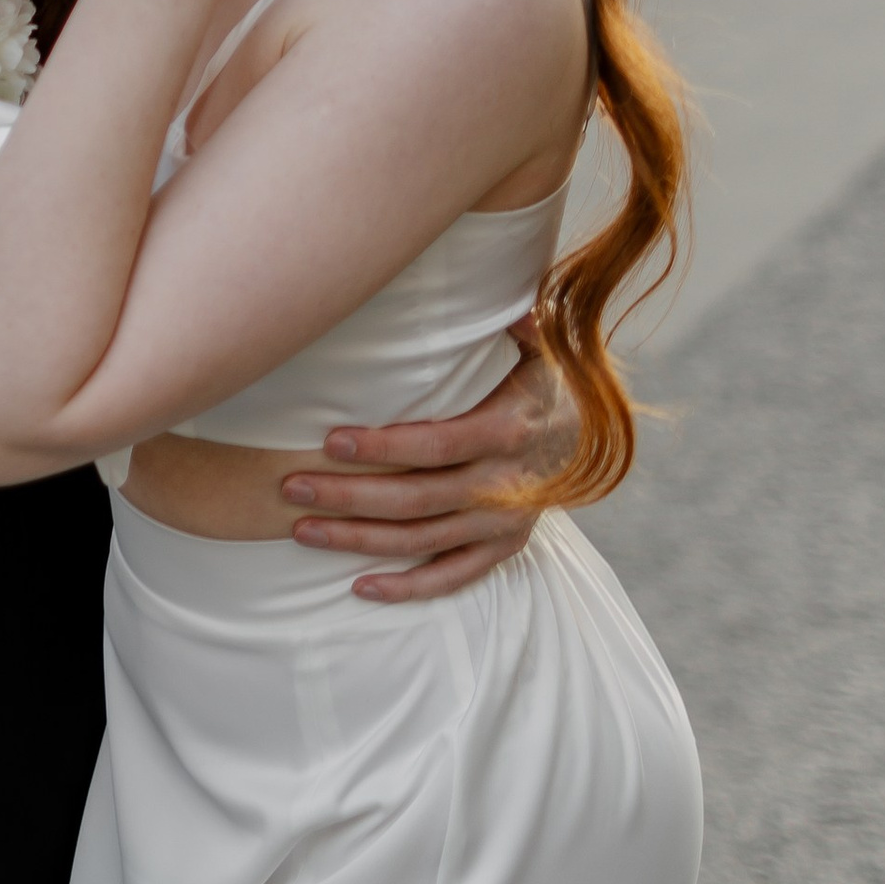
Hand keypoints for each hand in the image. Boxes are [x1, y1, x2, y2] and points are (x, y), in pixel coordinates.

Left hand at [278, 324, 576, 602]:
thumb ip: (514, 325)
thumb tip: (496, 295)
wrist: (593, 437)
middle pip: (415, 498)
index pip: (435, 445)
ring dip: (358, 539)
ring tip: (302, 530)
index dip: (382, 447)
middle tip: (291, 487)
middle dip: (348, 495)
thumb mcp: (538, 346)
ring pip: (421, 541)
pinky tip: (359, 586)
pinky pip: (452, 576)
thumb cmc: (543, 381)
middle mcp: (504, 485)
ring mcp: (503, 523)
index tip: (330, 441)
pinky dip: (407, 588)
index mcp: (507, 432)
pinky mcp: (502, 547)